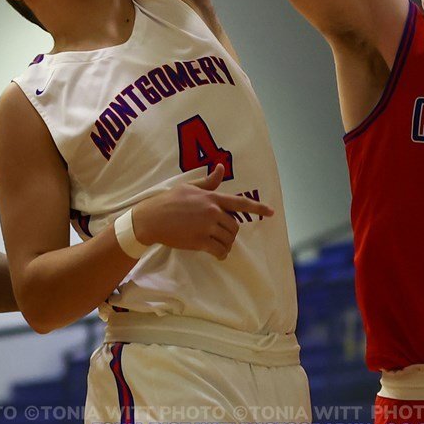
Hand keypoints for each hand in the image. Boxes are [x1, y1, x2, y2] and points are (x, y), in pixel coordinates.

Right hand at [133, 165, 273, 259]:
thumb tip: (221, 168)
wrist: (152, 218)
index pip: (240, 203)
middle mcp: (212, 211)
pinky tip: (217, 254)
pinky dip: (221, 254)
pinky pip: (219, 251)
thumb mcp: (189, 187)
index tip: (271, 213)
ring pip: (228, 239)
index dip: (258, 208)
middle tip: (221, 235)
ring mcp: (206, 227)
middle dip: (230, 233)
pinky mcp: (199, 241)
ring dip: (226, 245)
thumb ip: (209, 182)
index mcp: (212, 197)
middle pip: (235, 226)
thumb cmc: (169, 201)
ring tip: (218, 245)